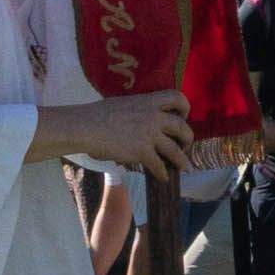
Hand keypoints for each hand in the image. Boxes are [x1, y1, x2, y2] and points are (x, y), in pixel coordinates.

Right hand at [29, 91, 192, 178]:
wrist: (87, 127)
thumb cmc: (99, 115)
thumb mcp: (124, 104)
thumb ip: (140, 109)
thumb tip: (144, 117)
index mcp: (149, 101)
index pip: (178, 98)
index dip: (185, 108)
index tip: (183, 116)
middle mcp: (154, 117)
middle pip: (182, 128)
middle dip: (187, 139)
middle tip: (184, 146)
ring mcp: (150, 135)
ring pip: (175, 150)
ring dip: (181, 160)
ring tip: (184, 167)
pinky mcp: (143, 152)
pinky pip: (159, 165)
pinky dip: (163, 173)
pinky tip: (163, 177)